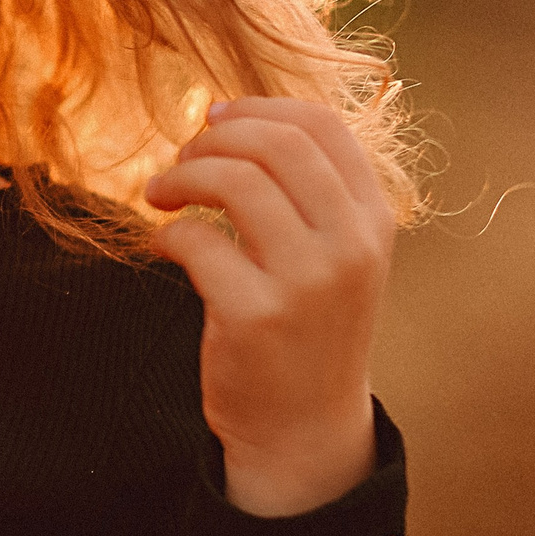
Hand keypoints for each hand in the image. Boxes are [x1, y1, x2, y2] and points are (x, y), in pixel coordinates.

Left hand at [144, 97, 392, 517]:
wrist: (303, 427)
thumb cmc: (306, 326)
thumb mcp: (332, 254)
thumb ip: (304, 191)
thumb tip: (228, 117)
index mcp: (373, 220)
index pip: (322, 125)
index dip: (257, 108)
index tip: (215, 119)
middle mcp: (350, 246)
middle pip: (276, 144)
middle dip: (213, 140)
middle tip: (181, 161)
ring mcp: (307, 282)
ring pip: (236, 182)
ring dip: (183, 177)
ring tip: (161, 195)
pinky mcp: (256, 317)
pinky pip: (197, 241)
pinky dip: (168, 234)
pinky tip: (164, 246)